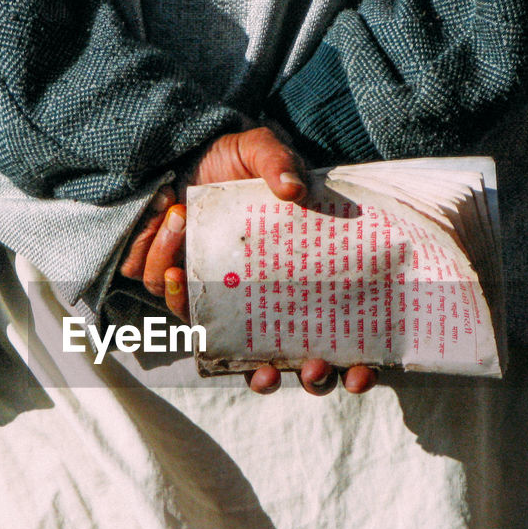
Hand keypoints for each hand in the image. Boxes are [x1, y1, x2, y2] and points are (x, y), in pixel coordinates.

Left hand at [119, 127, 376, 395]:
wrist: (180, 156)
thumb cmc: (231, 162)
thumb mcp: (258, 150)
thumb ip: (277, 161)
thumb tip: (292, 189)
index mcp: (297, 282)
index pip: (336, 344)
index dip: (352, 370)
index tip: (360, 375)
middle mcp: (257, 305)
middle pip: (276, 371)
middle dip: (279, 378)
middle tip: (283, 370)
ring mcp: (217, 305)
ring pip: (213, 336)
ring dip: (194, 288)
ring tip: (185, 218)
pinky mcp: (178, 293)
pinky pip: (170, 302)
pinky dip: (167, 269)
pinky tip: (171, 229)